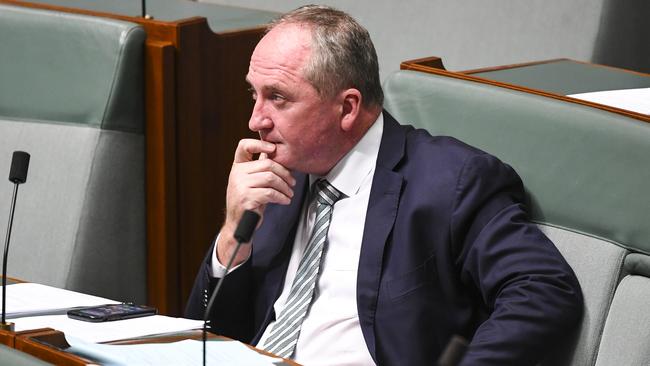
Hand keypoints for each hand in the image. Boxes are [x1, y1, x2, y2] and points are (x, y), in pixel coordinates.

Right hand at [217, 139, 295, 264]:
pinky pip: (270, 193)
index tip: (273, 148)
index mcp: (238, 166)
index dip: (259, 144)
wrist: (239, 224)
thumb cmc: (249, 201)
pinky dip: (282, 197)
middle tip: (292, 182)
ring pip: (271, 178)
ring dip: (285, 187)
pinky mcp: (246, 198)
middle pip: (267, 164)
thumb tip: (275, 152)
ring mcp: (240, 186)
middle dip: (284, 173)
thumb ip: (260, 167)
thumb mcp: (252, 181)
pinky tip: (285, 200)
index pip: (244, 146)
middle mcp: (236, 174)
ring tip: (289, 193)